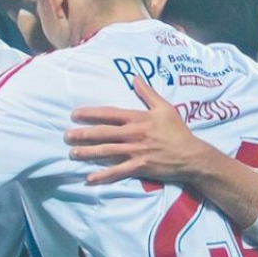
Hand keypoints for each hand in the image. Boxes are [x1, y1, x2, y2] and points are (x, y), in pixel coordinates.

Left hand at [65, 74, 220, 184]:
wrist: (191, 155)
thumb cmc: (177, 131)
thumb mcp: (165, 108)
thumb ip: (148, 93)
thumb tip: (135, 77)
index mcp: (138, 118)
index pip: (109, 114)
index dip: (90, 113)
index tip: (75, 114)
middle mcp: (134, 134)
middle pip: (103, 133)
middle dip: (83, 134)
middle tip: (66, 136)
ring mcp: (136, 151)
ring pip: (106, 151)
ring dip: (88, 153)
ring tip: (72, 153)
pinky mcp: (140, 166)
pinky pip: (118, 171)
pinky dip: (103, 175)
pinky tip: (89, 178)